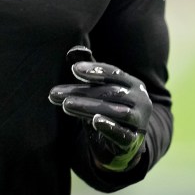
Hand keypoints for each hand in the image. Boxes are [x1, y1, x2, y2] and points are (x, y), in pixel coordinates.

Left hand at [48, 46, 151, 171]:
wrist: (125, 144)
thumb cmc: (109, 109)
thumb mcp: (100, 90)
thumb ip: (91, 71)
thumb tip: (74, 49)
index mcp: (132, 84)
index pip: (114, 73)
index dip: (95, 70)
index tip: (74, 69)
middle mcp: (140, 100)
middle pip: (109, 92)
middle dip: (80, 92)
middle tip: (54, 93)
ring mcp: (139, 121)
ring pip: (115, 111)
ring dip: (89, 106)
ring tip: (66, 105)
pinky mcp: (134, 140)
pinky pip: (123, 134)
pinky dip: (110, 126)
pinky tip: (94, 121)